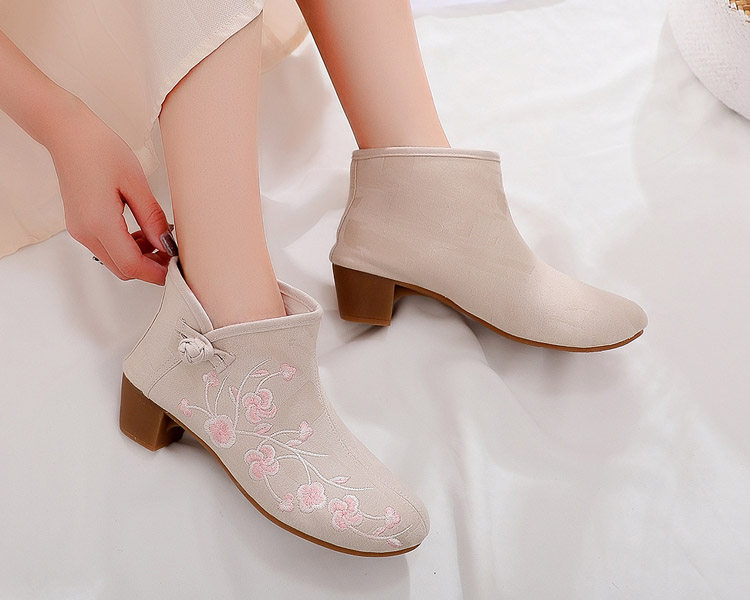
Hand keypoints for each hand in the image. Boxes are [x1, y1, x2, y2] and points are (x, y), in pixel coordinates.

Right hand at [48, 98, 175, 284]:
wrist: (68, 134)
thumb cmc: (99, 150)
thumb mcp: (136, 183)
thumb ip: (152, 218)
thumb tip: (167, 243)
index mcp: (99, 222)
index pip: (131, 265)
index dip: (156, 272)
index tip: (176, 267)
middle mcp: (85, 232)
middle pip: (123, 269)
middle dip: (150, 267)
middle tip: (172, 252)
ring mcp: (80, 230)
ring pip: (115, 261)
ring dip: (140, 257)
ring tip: (159, 236)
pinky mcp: (80, 225)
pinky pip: (107, 248)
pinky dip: (127, 247)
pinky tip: (142, 231)